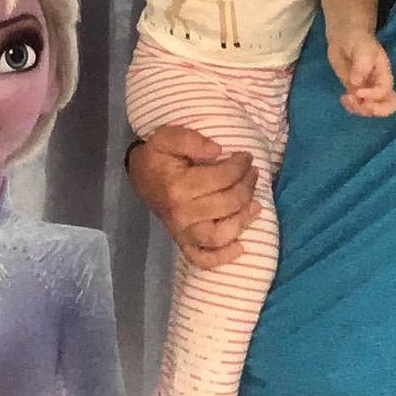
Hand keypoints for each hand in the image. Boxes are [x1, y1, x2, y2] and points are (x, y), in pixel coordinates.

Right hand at [127, 125, 259, 268]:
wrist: (140, 176)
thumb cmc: (157, 157)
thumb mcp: (167, 137)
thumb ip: (190, 139)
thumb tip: (217, 151)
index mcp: (177, 186)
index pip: (222, 178)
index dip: (240, 166)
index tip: (246, 157)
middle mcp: (181, 213)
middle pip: (228, 204)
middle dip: (247, 185)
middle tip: (252, 173)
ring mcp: (182, 231)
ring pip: (220, 234)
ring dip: (243, 219)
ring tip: (255, 204)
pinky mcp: (183, 242)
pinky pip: (203, 258)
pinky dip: (223, 257)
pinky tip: (241, 246)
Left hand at [328, 32, 395, 116]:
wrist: (345, 38)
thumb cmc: (357, 40)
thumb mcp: (362, 48)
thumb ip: (361, 65)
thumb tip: (356, 83)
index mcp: (384, 74)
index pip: (385, 92)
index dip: (373, 96)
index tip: (357, 92)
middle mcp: (378, 84)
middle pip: (387, 106)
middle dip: (374, 110)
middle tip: (360, 104)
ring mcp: (367, 89)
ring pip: (371, 109)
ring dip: (359, 110)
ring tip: (346, 99)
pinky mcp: (355, 91)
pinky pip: (358, 106)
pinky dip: (351, 107)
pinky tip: (343, 98)